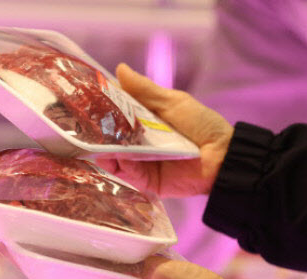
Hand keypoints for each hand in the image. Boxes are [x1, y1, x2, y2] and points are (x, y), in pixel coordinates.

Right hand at [97, 63, 233, 197]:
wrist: (224, 156)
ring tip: (96, 139)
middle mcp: (139, 142)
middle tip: (83, 122)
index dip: (102, 106)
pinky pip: (127, 173)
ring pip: (114, 156)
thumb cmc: (202, 125)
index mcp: (145, 120)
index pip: (116, 113)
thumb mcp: (173, 102)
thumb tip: (119, 69)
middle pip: (111, 136)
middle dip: (97, 130)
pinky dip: (120, 163)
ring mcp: (141, 162)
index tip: (85, 98)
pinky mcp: (146, 181)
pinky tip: (116, 154)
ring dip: (104, 148)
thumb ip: (145, 90)